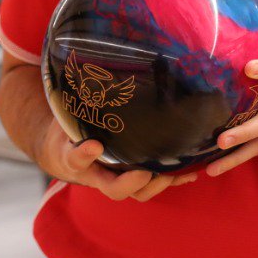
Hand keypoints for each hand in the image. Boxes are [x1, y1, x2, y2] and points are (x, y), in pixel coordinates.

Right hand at [35, 119, 196, 201]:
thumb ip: (76, 103)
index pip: (75, 159)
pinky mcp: (135, 178)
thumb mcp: (66, 118)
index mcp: (76, 159)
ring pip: (137, 192)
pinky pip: (154, 184)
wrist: (66, 153)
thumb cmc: (70, 131)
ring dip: (158, 185)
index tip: (93, 145)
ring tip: (175, 173)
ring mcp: (118, 179)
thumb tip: (85, 65)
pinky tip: (191, 172)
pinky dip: (173, 180)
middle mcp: (98, 174)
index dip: (83, 154)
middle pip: (114, 189)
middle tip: (144, 173)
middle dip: (131, 183)